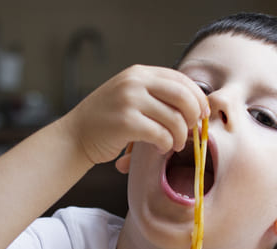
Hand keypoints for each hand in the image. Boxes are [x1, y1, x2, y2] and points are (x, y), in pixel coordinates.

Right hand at [63, 65, 207, 166]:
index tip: (202, 115)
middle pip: (183, 96)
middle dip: (194, 117)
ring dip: (181, 136)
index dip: (198, 98)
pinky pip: (161, 134)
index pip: (181, 79)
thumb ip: (156, 96)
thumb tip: (197, 108)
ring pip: (175, 118)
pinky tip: (159, 148)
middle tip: (192, 132)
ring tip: (174, 144)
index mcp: (139, 73)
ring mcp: (129, 101)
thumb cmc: (107, 121)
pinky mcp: (125, 122)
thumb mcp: (131, 96)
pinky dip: (166, 144)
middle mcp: (135, 82)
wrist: (74, 136)